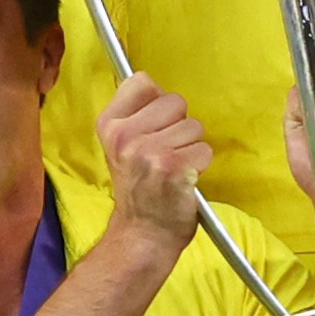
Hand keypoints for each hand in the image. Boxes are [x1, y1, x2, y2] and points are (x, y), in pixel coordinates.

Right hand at [101, 74, 216, 249]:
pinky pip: (204, 149)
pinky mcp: (173, 167)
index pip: (143, 81)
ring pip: (194, 126)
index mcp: (109, 124)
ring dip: (191, 147)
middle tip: (164, 154)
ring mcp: (148, 152)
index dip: (157, 101)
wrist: (142, 234)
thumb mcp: (121, 144)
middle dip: (179, 125)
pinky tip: (184, 180)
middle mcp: (125, 136)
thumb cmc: (139, 187)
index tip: (153, 126)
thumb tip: (156, 84)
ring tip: (173, 168)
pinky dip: (200, 165)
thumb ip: (136, 112)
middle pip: (175, 101)